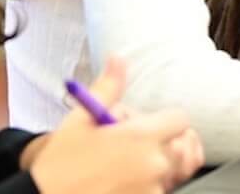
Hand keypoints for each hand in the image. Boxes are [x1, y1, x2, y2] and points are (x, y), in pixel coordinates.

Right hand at [27, 57, 203, 193]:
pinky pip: (160, 192)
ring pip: (171, 172)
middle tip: (133, 147)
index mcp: (141, 137)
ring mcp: (152, 190)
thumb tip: (118, 59)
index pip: (180, 120)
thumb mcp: (80, 119)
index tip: (148, 125)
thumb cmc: (60, 164)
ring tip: (126, 166)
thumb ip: (108, 88)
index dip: (166, 120)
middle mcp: (154, 164)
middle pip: (180, 146)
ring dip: (157, 167)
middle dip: (163, 143)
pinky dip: (149, 186)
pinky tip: (123, 182)